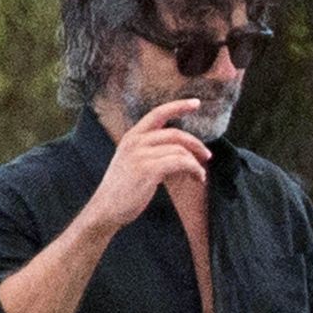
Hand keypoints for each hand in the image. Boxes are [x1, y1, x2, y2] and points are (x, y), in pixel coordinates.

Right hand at [84, 99, 211, 233]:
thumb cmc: (121, 191)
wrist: (106, 209)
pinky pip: (180, 162)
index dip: (178, 106)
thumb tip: (178, 154)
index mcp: (132, 137)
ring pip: (180, 150)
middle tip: (207, 155)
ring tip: (200, 175)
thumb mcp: (131, 162)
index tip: (196, 103)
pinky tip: (197, 177)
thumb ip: (149, 152)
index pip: (158, 113)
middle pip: (175, 133)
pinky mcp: (148, 169)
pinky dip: (193, 169)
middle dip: (195, 144)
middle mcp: (135, 141)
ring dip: (196, 163)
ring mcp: (141, 154)